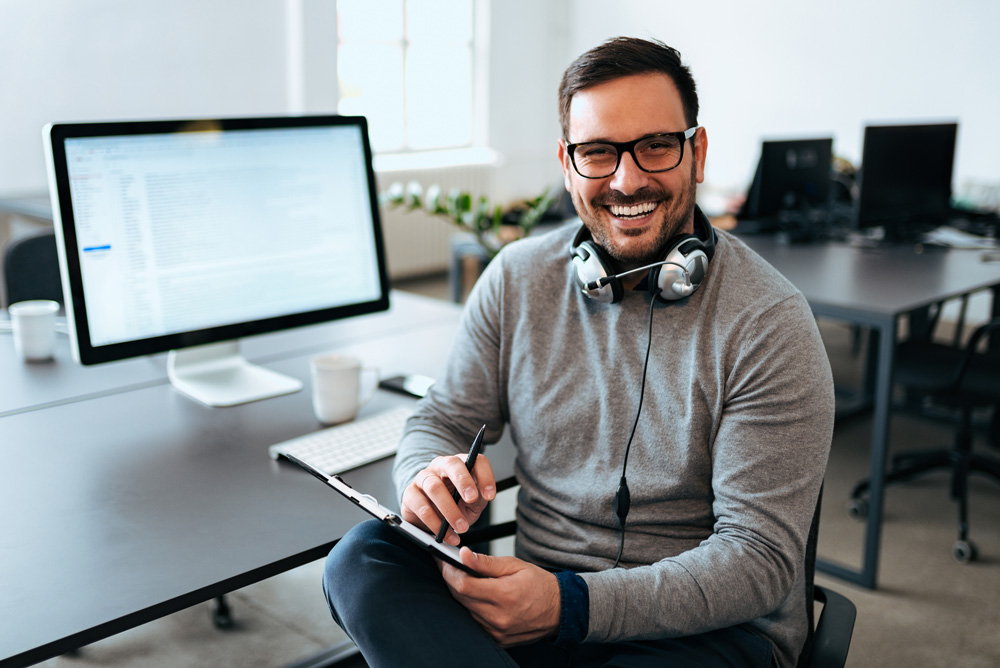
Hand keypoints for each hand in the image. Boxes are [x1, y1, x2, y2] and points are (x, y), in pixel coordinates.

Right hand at [401, 453, 495, 545]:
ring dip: (450, 509)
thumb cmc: (454, 505)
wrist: (429, 515)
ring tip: (462, 526)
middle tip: (472, 500)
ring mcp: (423, 478)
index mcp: (460, 464)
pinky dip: (436, 524)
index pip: (475, 460)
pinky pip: (422, 508)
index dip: (485, 476)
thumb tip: (483, 495)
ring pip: (434, 487)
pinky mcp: (410, 494)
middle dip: (463, 482)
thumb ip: (479, 498)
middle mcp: (441, 466)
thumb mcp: (472, 503)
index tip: (490, 495)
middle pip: (451, 464)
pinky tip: (447, 535)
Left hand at [440, 548, 560, 646]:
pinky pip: (474, 622)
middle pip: (460, 598)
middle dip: (451, 580)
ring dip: (460, 595)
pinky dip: (470, 608)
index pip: (464, 585)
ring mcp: (497, 631)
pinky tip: (475, 597)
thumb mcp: (514, 565)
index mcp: (504, 595)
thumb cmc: (539, 584)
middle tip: (448, 566)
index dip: (449, 571)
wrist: (559, 609)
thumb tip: (463, 554)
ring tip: (464, 579)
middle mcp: (499, 617)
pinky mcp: (497, 639)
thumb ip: (486, 562)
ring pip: (465, 611)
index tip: (443, 560)